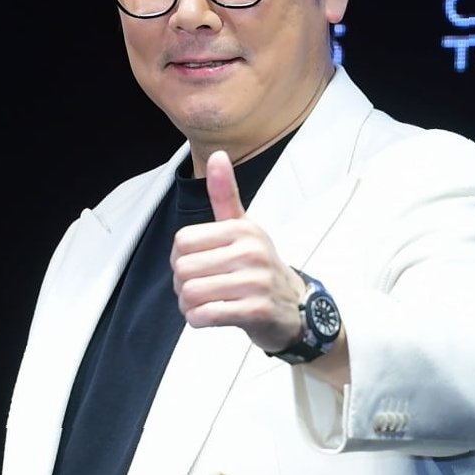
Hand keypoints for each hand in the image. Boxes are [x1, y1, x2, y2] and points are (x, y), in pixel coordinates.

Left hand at [170, 150, 304, 352]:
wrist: (295, 309)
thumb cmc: (260, 266)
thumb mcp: (244, 227)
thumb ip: (225, 195)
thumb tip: (218, 155)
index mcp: (243, 229)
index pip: (182, 241)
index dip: (179, 257)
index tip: (195, 264)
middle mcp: (251, 252)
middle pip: (183, 268)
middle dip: (182, 284)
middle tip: (198, 288)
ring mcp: (255, 282)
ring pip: (191, 293)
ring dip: (188, 304)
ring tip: (201, 303)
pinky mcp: (255, 311)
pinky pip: (206, 315)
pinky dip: (197, 319)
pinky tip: (207, 316)